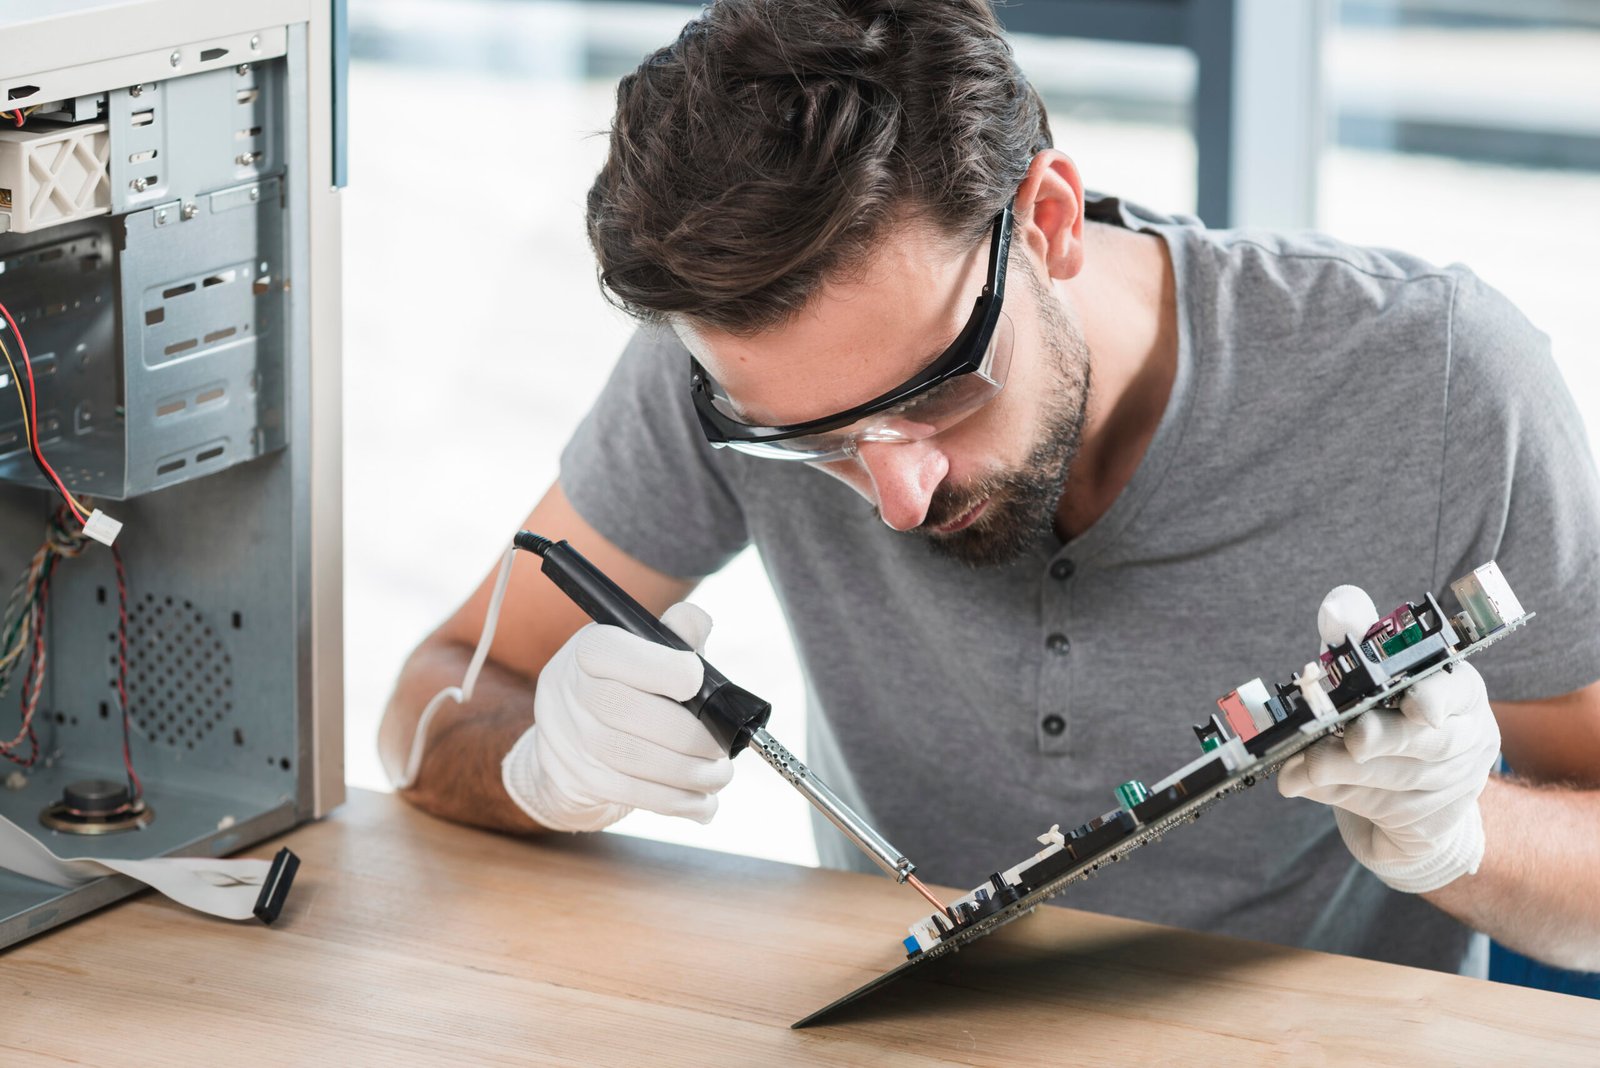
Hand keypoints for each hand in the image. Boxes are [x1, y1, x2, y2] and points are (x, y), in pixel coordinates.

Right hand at [501, 603, 734, 831]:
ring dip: (688, 772)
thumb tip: (696, 621)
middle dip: (686, 732)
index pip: (609, 651)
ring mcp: (567, 737)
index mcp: (589, 649)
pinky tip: (703, 804)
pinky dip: (675, 801)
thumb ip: (676, 634)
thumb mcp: (651, 652)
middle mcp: (568, 689)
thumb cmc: (631, 685)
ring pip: (629, 757)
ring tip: (721, 775)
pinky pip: (628, 793)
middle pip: (624, 709)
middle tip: (723, 746)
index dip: (657, 665)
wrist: (578, 736)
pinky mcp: (576, 778)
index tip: (697, 678)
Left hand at [1277, 585, 1501, 892]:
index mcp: (1458, 691)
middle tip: (1350, 739)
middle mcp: (1466, 739)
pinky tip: (1299, 782)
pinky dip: (1333, 793)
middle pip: (1427, 741)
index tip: (1417, 706)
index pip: (1456, 689)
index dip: (1438, 697)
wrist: (1411, 801)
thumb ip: (1357, 636)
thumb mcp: (1372, 673)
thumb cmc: (1387, 717)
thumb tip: (1336, 609)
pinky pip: (1377, 807)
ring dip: (1342, 770)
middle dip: (1382, 738)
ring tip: (1301, 765)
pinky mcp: (1426, 824)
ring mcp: (1452, 786)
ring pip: (1396, 778)